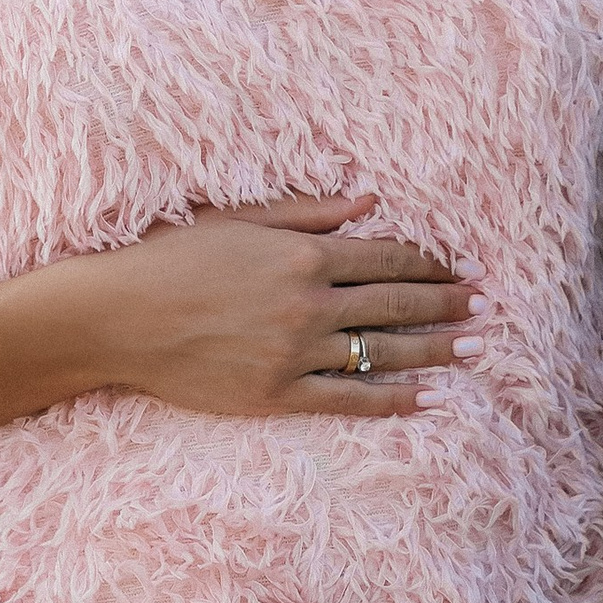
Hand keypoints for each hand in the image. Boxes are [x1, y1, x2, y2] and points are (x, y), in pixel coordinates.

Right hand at [87, 200, 482, 421]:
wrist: (116, 318)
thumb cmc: (169, 259)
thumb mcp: (238, 219)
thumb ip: (309, 212)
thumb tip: (369, 201)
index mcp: (303, 253)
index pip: (388, 256)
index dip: (432, 262)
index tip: (462, 265)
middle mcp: (308, 303)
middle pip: (397, 302)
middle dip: (448, 301)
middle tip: (486, 303)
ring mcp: (295, 353)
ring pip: (384, 352)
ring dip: (435, 348)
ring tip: (473, 346)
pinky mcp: (276, 395)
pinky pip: (349, 398)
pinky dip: (393, 400)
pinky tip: (426, 398)